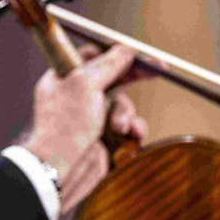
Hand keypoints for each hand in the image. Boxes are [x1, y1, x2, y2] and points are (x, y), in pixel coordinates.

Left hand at [20, 44, 148, 214]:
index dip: (113, 52)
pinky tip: (132, 136)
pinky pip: (127, 128)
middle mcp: (75, 97)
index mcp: (62, 79)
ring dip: (127, 112)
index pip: (90, 56)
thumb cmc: (65, 125)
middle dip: (133, 76)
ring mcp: (90, 119)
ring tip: (120, 126)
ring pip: (122, 105)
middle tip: (158, 69)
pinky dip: (133, 130)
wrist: (61, 171)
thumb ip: (108, 64)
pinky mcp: (103, 140)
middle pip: (111, 78)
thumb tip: (127, 48)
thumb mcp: (86, 84)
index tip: (135, 51)